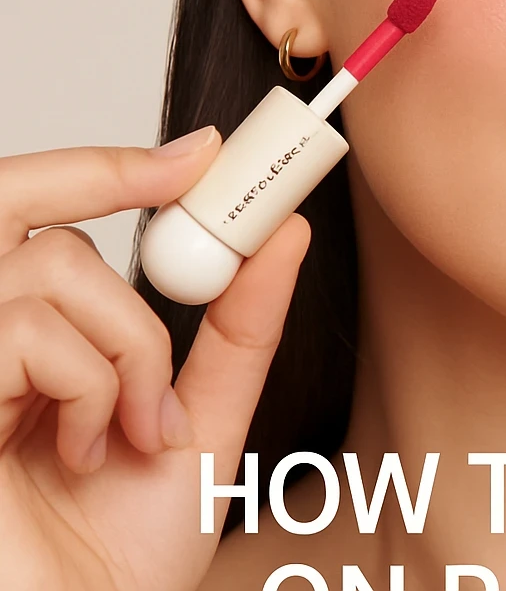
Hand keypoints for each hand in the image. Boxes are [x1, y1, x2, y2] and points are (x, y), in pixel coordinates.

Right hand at [0, 127, 310, 589]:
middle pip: (23, 199)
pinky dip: (94, 382)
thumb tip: (284, 233)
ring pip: (56, 265)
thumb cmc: (117, 560)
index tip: (204, 151)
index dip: (110, 166)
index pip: (45, 219)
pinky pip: (27, 327)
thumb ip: (237, 332)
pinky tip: (87, 449)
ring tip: (139, 426)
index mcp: (28, 345)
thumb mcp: (202, 424)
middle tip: (197, 167)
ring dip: (133, 343)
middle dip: (108, 171)